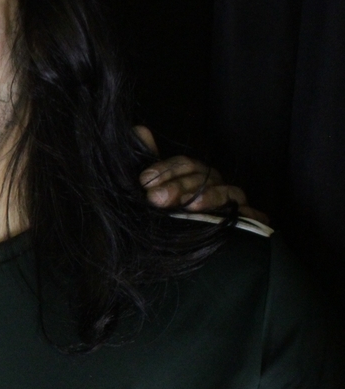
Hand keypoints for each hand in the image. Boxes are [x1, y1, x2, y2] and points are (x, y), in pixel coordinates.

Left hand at [134, 126, 268, 224]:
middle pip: (202, 177)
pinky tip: (233, 218)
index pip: (183, 165)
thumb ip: (147, 163)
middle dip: (177, 186)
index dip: (164, 170)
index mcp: (192, 177)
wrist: (181, 258)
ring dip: (206, 196)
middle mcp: (213, 186)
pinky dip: (244, 214)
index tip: (144, 182)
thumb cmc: (166, 222)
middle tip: (155, 198)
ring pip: (225, 191)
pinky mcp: (246, 220)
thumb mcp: (152, 192)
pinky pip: (250, 213)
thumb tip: (138, 130)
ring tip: (188, 206)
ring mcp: (231, 202)